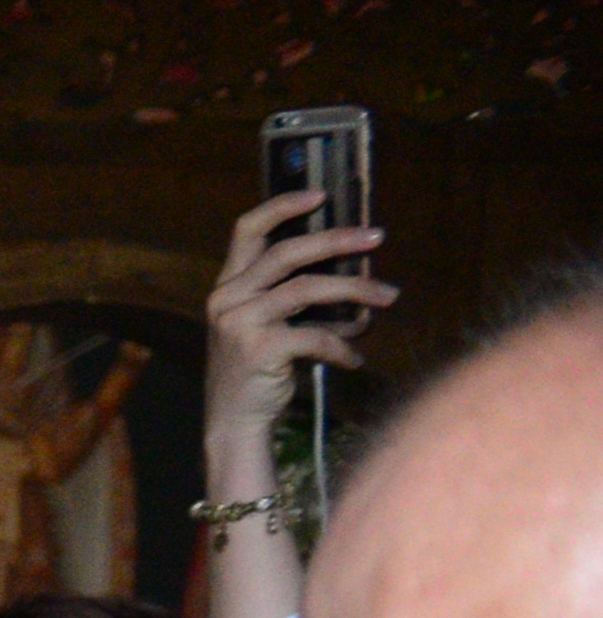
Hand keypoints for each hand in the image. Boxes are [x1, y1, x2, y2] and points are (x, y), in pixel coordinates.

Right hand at [202, 188, 389, 488]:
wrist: (233, 423)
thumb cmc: (257, 372)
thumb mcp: (264, 325)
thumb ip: (292, 297)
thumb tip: (352, 276)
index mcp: (228, 287)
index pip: (247, 230)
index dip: (282, 206)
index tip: (322, 194)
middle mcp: (228, 299)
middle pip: (287, 252)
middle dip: (337, 240)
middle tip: (377, 237)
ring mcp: (240, 324)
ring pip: (308, 289)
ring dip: (356, 291)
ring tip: (388, 297)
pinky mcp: (258, 350)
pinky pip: (315, 336)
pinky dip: (343, 346)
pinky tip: (356, 358)